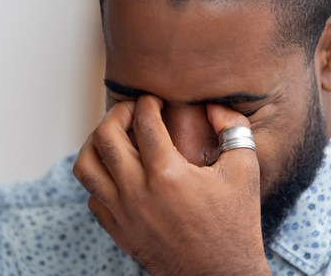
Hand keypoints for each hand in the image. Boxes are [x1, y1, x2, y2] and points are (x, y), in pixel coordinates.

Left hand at [74, 95, 270, 274]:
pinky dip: (100, 179)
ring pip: (86, 165)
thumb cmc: (236, 224)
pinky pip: (93, 196)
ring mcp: (123, 214)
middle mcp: (138, 192)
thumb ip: (233, 128)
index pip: (143, 121)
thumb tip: (212, 104)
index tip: (154, 100)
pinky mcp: (118, 231)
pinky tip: (120, 173)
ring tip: (115, 137)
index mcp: (168, 174)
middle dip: (117, 113)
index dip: (147, 102)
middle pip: (105, 136)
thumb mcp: (244, 170)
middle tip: (132, 111)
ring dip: (96, 144)